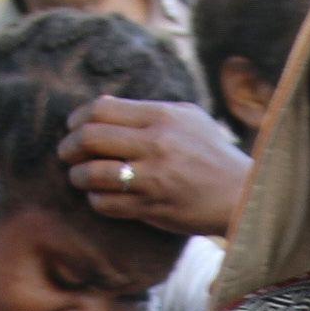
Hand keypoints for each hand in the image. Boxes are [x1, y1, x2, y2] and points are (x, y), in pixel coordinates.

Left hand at [60, 97, 251, 237]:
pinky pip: (106, 203)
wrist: (242, 194)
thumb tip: (102, 103)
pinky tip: (100, 196)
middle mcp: (156, 144)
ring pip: (92, 174)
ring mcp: (153, 177)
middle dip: (69, 146)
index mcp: (162, 116)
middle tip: (67, 153)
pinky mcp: (152, 207)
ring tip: (80, 176)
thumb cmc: (211, 152)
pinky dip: (95, 199)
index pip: (101, 109)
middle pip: (90, 138)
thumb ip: (145, 109)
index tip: (72, 127)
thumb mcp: (186, 118)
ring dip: (78, 176)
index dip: (77, 118)